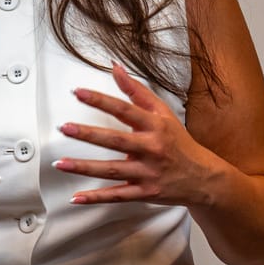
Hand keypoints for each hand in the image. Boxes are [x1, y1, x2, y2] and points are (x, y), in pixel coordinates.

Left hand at [56, 64, 225, 206]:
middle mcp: (151, 148)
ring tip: (59, 163)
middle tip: (64, 128)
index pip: (124, 109)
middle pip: (115, 140)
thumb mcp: (163, 113)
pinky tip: (76, 198)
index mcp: (155, 126)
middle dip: (88, 134)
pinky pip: (117, 196)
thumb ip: (137, 91)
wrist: (203, 178)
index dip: (101, 100)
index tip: (77, 92)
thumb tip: (114, 66)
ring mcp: (148, 173)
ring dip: (84, 167)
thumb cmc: (179, 142)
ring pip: (112, 170)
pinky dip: (96, 198)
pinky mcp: (145, 192)